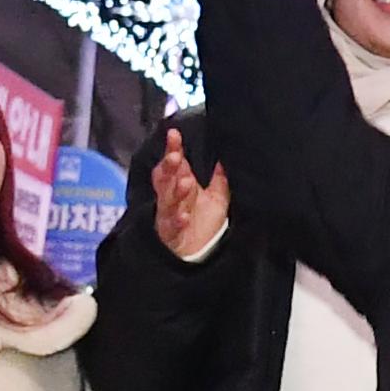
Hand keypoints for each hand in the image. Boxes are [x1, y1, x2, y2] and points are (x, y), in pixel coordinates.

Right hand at [151, 130, 228, 255]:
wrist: (201, 255)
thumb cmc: (205, 225)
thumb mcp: (218, 198)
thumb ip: (219, 179)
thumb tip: (224, 158)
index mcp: (182, 186)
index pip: (175, 164)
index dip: (173, 149)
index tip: (174, 135)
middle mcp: (173, 199)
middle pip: (166, 179)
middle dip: (169, 166)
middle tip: (176, 156)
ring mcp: (170, 216)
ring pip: (167, 201)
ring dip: (176, 191)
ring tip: (185, 181)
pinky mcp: (171, 235)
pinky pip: (172, 227)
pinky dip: (177, 221)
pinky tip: (183, 217)